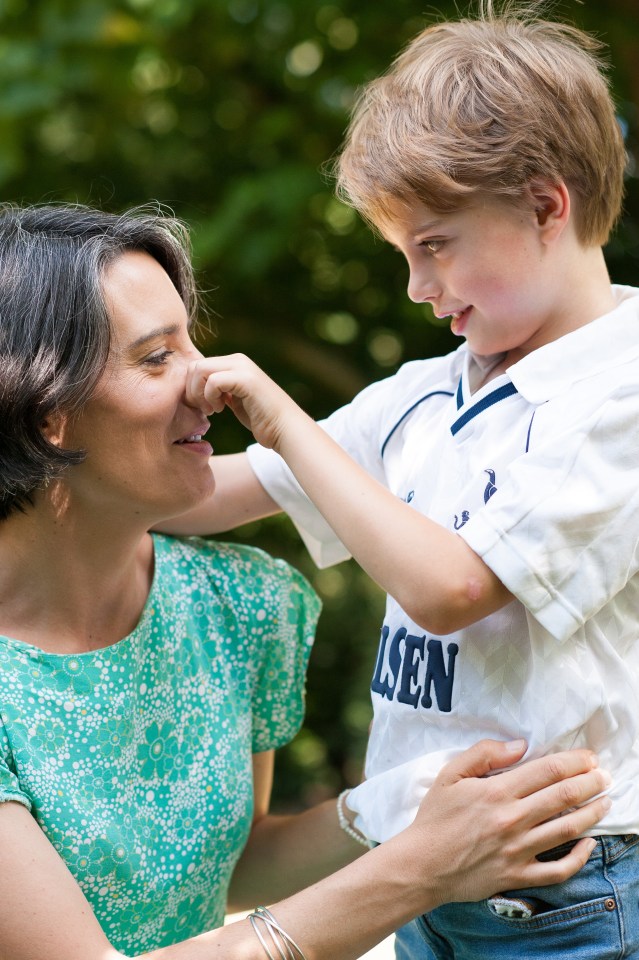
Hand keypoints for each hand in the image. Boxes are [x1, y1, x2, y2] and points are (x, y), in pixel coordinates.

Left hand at [186, 354, 304, 450]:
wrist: (285, 429)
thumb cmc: (261, 419)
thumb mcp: (234, 399)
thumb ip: (219, 389)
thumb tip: (195, 388)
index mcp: (234, 363)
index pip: (198, 365)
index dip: (192, 387)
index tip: (202, 406)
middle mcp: (238, 360)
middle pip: (196, 365)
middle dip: (192, 390)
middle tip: (203, 409)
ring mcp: (243, 367)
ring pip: (201, 370)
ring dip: (199, 393)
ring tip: (211, 410)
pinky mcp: (246, 379)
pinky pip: (213, 381)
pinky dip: (210, 397)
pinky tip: (220, 410)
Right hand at [409, 739, 609, 906]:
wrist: (422, 864)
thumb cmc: (435, 817)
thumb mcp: (450, 774)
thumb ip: (484, 754)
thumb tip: (519, 746)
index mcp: (497, 792)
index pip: (547, 771)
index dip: (574, 761)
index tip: (589, 757)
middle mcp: (512, 819)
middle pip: (563, 796)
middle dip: (590, 783)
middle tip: (604, 775)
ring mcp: (518, 850)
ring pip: (567, 829)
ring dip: (592, 813)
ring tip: (605, 801)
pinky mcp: (518, 875)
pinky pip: (558, 869)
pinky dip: (580, 858)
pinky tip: (590, 844)